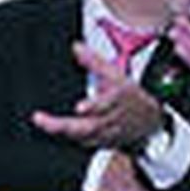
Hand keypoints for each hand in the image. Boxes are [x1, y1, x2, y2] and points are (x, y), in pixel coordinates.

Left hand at [31, 42, 163, 149]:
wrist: (149, 119)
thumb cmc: (129, 95)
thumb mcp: (115, 73)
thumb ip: (94, 61)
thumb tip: (76, 47)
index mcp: (117, 99)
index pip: (106, 104)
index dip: (93, 107)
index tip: (79, 108)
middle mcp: (112, 119)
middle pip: (88, 126)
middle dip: (63, 125)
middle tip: (40, 119)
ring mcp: (108, 134)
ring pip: (85, 137)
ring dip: (63, 132)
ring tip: (43, 123)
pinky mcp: (104, 143)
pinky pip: (85, 143)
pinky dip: (70, 138)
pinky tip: (54, 131)